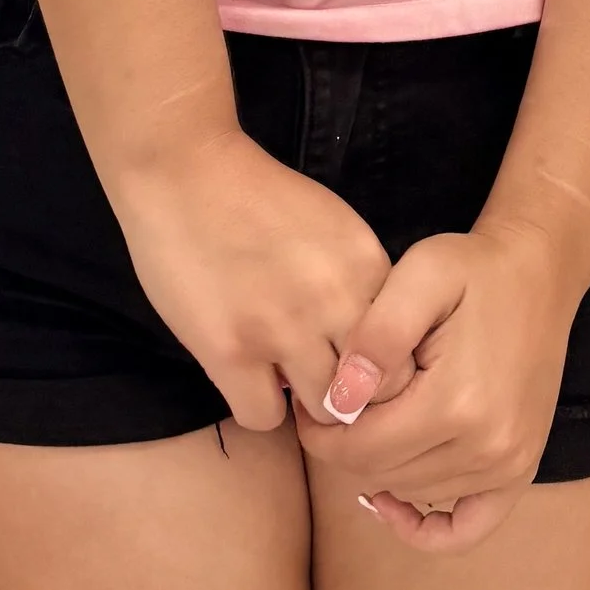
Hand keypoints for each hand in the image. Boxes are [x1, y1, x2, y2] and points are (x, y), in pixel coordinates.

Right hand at [112, 126, 391, 434]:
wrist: (185, 171)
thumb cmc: (256, 195)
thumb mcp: (333, 225)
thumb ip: (358, 278)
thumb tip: (370, 341)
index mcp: (365, 265)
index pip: (404, 348)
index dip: (381, 364)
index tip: (356, 363)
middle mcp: (335, 300)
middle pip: (374, 389)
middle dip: (352, 393)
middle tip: (324, 383)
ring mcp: (283, 329)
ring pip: (325, 412)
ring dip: (306, 404)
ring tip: (285, 381)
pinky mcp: (231, 351)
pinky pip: (264, 418)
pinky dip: (258, 407)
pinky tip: (247, 379)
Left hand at [296, 223, 579, 550]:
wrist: (539, 274)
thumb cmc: (474, 270)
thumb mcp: (421, 273)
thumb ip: (377, 333)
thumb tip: (340, 399)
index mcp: (456, 403)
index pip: (359, 450)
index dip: (320, 431)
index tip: (308, 400)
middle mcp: (487, 446)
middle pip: (381, 474)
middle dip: (344, 445)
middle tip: (330, 407)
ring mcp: (509, 465)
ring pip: (412, 493)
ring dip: (380, 466)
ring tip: (370, 418)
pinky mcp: (520, 470)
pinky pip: (466, 530)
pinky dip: (425, 528)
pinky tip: (393, 501)